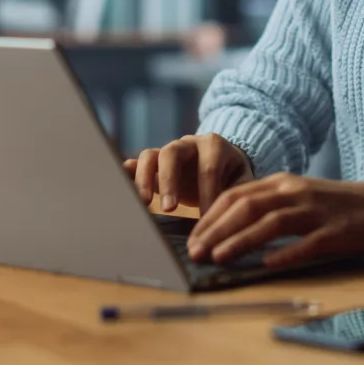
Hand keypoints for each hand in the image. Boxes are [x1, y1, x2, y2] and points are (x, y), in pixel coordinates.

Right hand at [123, 134, 253, 214]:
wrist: (224, 160)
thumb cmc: (233, 174)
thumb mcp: (243, 180)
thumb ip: (239, 192)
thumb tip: (231, 216)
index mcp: (214, 145)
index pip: (208, 168)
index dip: (207, 194)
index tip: (207, 220)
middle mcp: (188, 144)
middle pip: (173, 153)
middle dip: (170, 181)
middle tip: (170, 209)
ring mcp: (168, 152)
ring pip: (151, 156)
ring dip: (144, 179)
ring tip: (143, 204)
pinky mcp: (154, 164)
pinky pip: (137, 163)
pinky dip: (127, 173)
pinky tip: (120, 187)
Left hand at [187, 173, 363, 267]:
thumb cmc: (338, 205)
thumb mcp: (301, 197)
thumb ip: (270, 206)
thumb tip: (229, 228)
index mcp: (284, 182)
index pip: (237, 195)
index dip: (211, 216)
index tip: (192, 237)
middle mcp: (296, 191)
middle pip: (247, 206)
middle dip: (216, 229)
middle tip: (194, 251)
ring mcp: (316, 210)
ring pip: (270, 222)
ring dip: (241, 240)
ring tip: (218, 257)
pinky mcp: (335, 231)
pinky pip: (306, 243)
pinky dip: (284, 253)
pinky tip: (267, 264)